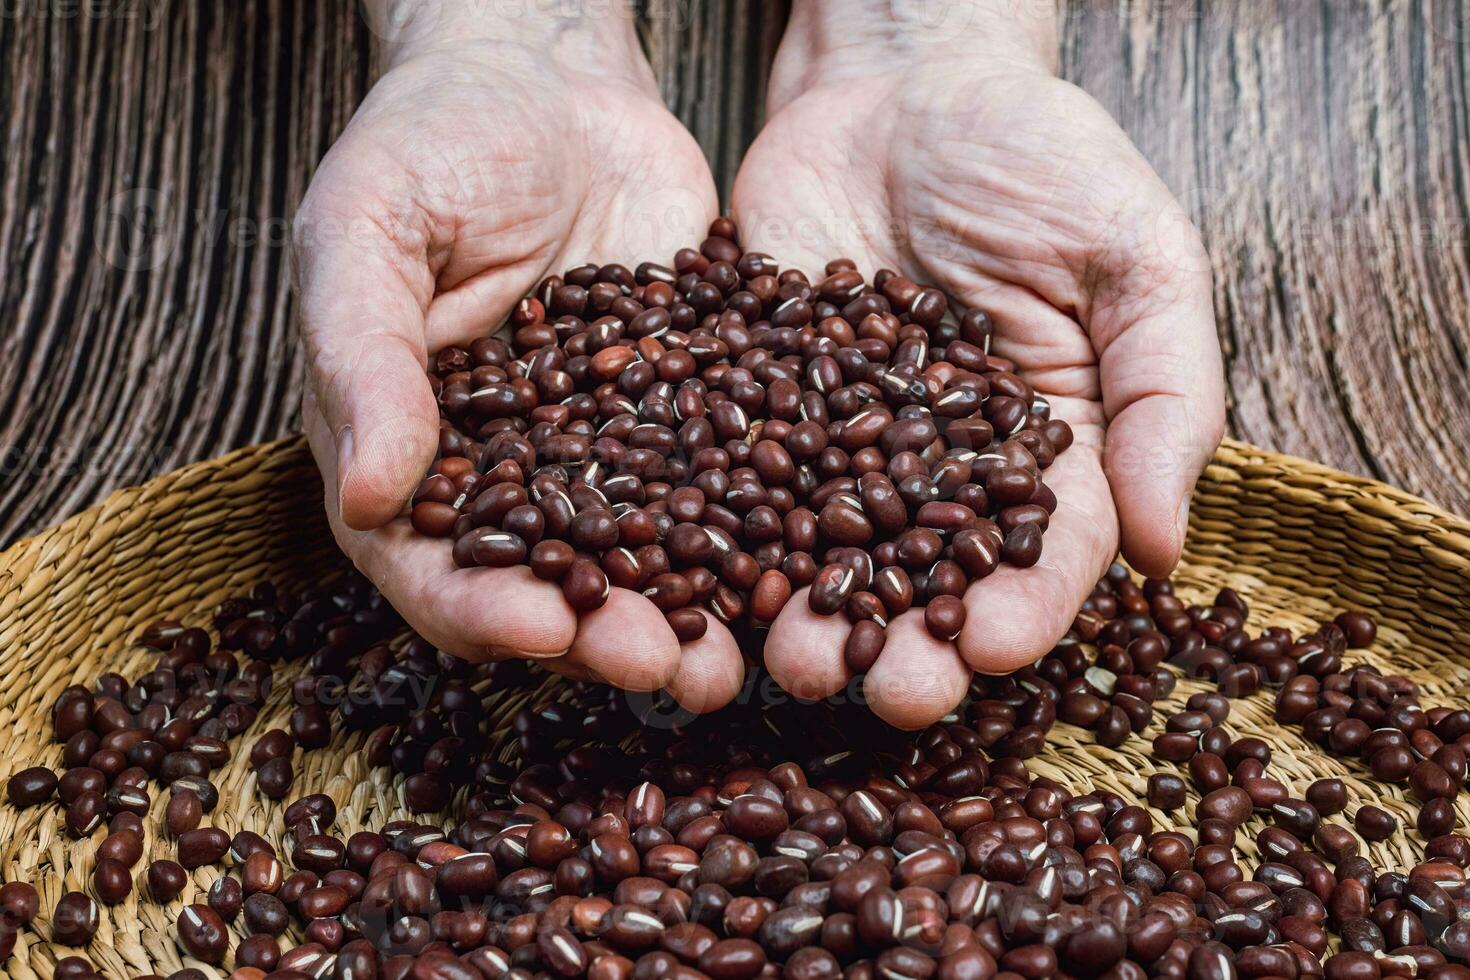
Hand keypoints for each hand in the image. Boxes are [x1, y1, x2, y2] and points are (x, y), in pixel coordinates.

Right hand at [294, 6, 744, 708]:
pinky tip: (796, 564)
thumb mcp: (367, 230)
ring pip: (639, 556)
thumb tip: (370, 492)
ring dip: (683, 614)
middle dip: (601, 635)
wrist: (551, 79)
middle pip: (546, 584)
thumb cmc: (431, 143)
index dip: (479, 609)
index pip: (428, 562)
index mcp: (406, 450)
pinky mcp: (682, 419)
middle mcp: (505, 475)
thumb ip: (363, 355)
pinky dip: (751, 532)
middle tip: (665, 669)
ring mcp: (599, 454)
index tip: (542, 632)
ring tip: (732, 659)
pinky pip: (715, 486)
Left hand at [732, 1, 1225, 727]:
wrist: (898, 83)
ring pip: (825, 558)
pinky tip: (702, 580)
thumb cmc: (1037, 155)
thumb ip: (1162, 394)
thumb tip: (1172, 554)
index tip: (994, 652)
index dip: (1025, 612)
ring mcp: (840, 450)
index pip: (1046, 556)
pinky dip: (720, 535)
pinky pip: (735, 483)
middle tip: (883, 694)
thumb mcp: (1135, 255)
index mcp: (1047, 451)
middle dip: (910, 646)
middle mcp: (940, 473)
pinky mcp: (756, 413)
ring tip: (788, 664)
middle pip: (927, 582)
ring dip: (808, 620)